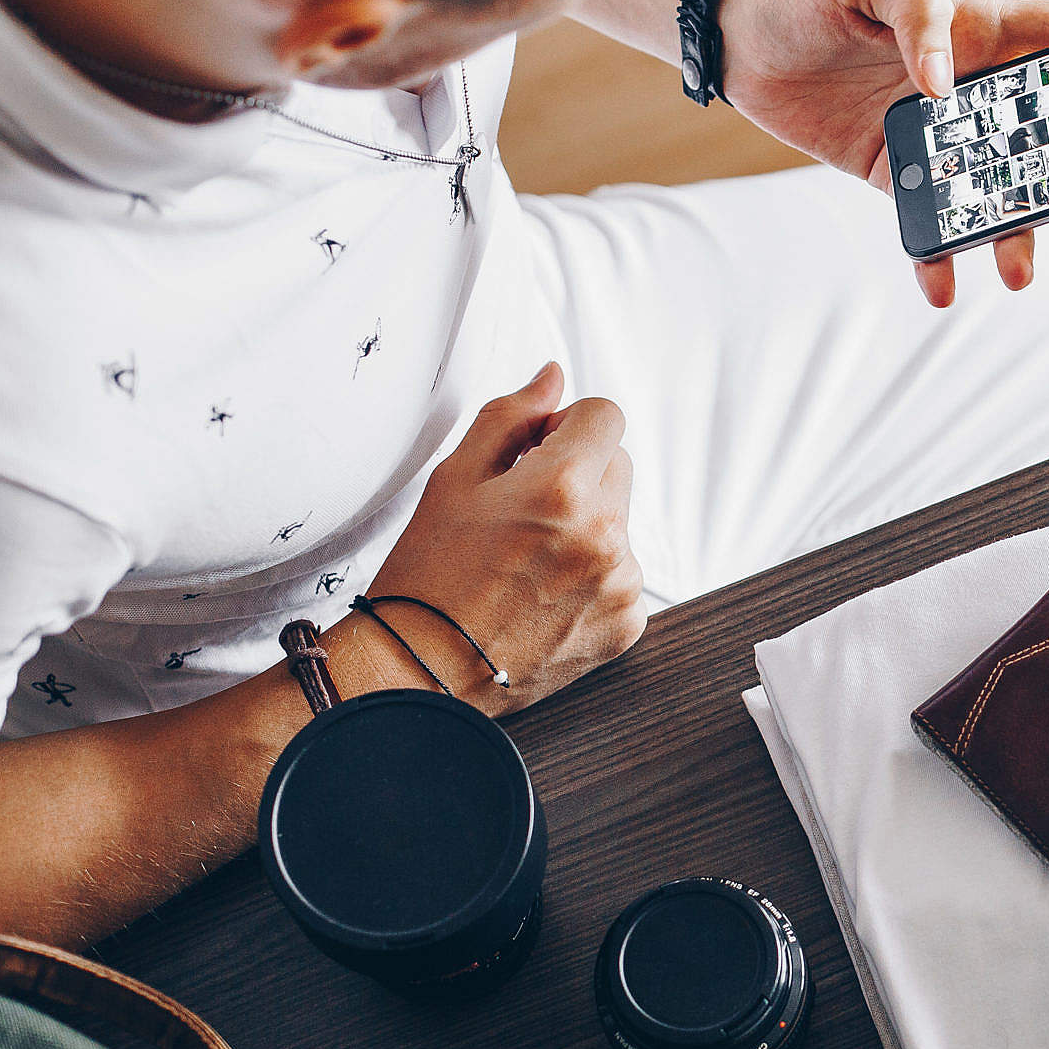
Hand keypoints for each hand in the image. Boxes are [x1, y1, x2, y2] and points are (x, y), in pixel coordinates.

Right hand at [361, 363, 644, 715]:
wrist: (422, 671)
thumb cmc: (429, 573)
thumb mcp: (456, 478)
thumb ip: (511, 416)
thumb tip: (554, 377)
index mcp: (563, 487)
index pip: (606, 415)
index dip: (567, 425)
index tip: (536, 451)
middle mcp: (604, 534)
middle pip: (617, 464)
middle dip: (577, 473)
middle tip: (521, 510)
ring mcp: (621, 582)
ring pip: (619, 521)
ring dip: (585, 527)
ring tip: (526, 562)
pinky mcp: (626, 623)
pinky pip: (622, 574)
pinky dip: (592, 576)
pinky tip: (542, 596)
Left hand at [714, 0, 1048, 306]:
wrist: (736, 41)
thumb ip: (917, 14)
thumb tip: (944, 86)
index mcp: (983, 29)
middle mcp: (974, 88)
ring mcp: (940, 136)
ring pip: (999, 190)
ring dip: (1016, 234)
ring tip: (1018, 271)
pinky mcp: (895, 173)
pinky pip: (929, 221)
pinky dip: (936, 256)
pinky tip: (941, 285)